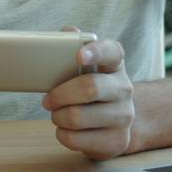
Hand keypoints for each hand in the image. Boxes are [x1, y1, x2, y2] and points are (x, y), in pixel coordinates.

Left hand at [42, 37, 133, 159]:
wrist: (117, 121)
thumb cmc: (93, 89)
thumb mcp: (87, 68)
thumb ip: (74, 48)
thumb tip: (68, 30)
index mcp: (115, 65)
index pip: (112, 52)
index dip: (95, 52)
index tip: (78, 56)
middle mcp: (124, 88)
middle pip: (90, 88)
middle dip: (60, 94)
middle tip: (47, 99)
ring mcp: (124, 116)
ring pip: (79, 117)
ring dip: (58, 116)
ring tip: (56, 114)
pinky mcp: (117, 141)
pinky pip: (77, 139)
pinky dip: (62, 134)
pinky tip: (65, 129)